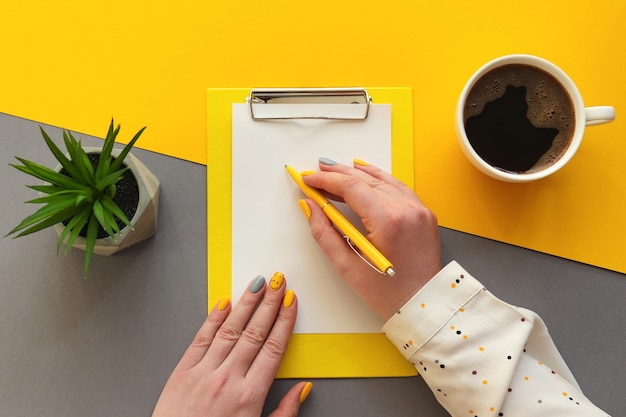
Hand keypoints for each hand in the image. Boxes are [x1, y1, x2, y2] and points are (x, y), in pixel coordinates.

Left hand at [152, 273, 310, 416]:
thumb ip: (285, 412)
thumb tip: (303, 389)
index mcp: (250, 395)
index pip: (273, 347)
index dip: (284, 321)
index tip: (291, 302)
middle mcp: (228, 379)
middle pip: (255, 332)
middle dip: (269, 304)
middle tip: (278, 282)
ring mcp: (204, 373)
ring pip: (230, 329)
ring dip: (246, 304)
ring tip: (257, 284)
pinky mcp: (182, 373)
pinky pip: (201, 339)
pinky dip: (213, 319)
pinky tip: (223, 303)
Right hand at [300, 159, 441, 319]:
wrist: (424, 305)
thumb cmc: (388, 293)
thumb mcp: (347, 266)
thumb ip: (324, 232)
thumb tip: (310, 207)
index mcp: (387, 221)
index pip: (350, 187)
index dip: (325, 180)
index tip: (307, 179)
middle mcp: (406, 209)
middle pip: (365, 179)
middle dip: (337, 174)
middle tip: (316, 172)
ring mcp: (418, 209)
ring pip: (382, 179)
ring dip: (356, 173)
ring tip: (335, 169)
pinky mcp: (424, 213)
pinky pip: (398, 187)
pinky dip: (379, 178)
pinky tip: (366, 173)